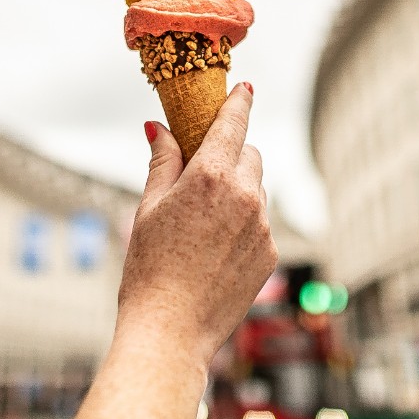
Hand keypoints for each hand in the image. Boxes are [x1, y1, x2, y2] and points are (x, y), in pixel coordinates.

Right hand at [118, 82, 277, 363]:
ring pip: (257, 190)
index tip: (244, 88)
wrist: (170, 330)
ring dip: (237, 191)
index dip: (239, 102)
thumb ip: (162, 163)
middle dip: (230, 155)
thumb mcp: (149, 208)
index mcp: (212, 177)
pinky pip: (260, 223)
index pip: (233, 123)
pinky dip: (243, 223)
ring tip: (201, 223)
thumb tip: (161, 129)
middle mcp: (246, 197)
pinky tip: (213, 249)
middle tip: (201, 172)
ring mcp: (263, 227)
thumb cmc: (149, 269)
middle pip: (249, 155)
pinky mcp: (270, 254)